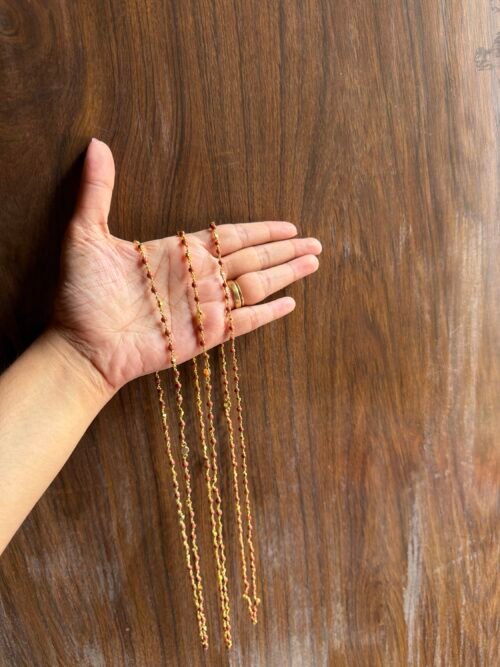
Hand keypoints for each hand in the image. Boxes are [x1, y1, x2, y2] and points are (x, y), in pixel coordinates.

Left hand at [51, 139, 321, 392]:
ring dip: (285, 274)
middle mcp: (196, 278)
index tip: (287, 225)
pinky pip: (244, 322)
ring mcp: (203, 307)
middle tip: (315, 243)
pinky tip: (290, 302)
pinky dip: (268, 313)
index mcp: (177, 253)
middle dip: (284, 250)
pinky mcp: (204, 335)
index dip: (260, 229)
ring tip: (313, 263)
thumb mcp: (86, 234)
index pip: (230, 236)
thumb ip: (97, 190)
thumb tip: (96, 144)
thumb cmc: (81, 294)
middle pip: (252, 259)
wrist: (80, 344)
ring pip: (255, 285)